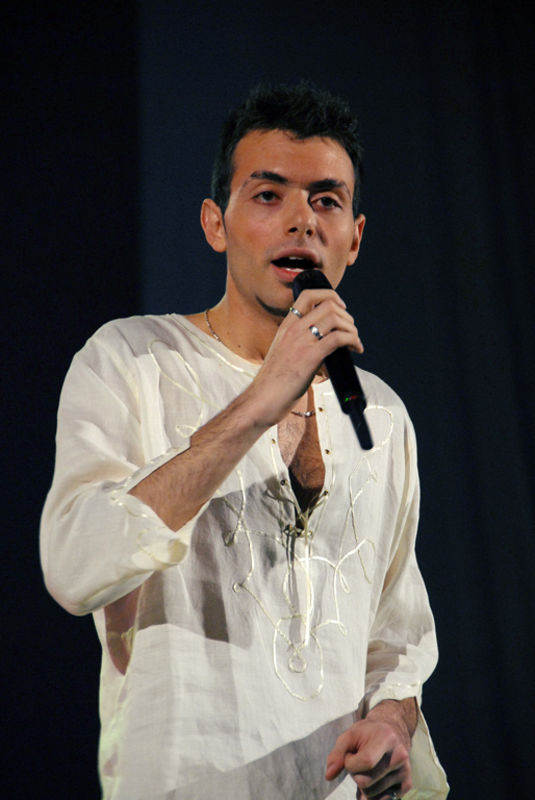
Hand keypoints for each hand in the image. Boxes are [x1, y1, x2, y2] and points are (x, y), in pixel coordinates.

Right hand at [247, 288, 363, 425]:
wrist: (261, 399)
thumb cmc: (273, 383)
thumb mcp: (283, 354)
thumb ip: (300, 345)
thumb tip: (324, 346)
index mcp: (286, 326)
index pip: (307, 295)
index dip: (330, 296)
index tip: (341, 307)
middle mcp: (293, 329)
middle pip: (328, 305)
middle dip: (346, 316)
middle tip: (351, 331)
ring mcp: (301, 342)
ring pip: (335, 319)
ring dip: (352, 328)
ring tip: (355, 341)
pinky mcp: (310, 357)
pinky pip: (338, 338)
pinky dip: (353, 341)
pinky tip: (356, 349)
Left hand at [325, 700, 415, 798]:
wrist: (392, 731)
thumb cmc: (367, 734)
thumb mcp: (349, 736)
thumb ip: (337, 754)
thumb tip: (329, 776)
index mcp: (386, 738)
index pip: (366, 762)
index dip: (351, 764)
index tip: (349, 756)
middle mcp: (399, 756)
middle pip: (366, 782)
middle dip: (355, 775)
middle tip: (359, 761)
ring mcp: (405, 772)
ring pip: (371, 794)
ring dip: (363, 785)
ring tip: (368, 768)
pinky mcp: (407, 784)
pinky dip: (373, 794)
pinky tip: (375, 779)